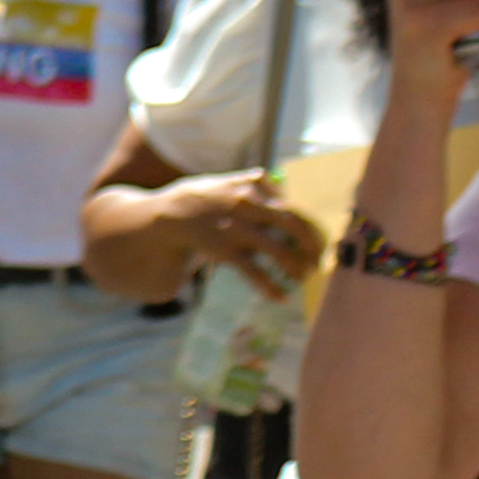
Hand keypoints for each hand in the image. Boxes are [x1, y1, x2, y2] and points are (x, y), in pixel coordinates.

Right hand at [155, 170, 321, 284]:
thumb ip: (249, 183)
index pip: (295, 207)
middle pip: (296, 227)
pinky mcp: (224, 249)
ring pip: (280, 251)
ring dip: (297, 268)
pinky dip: (271, 286)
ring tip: (301, 278)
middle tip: (316, 262)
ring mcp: (237, 227)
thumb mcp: (222, 182)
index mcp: (252, 187)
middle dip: (312, 248)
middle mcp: (249, 205)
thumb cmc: (194, 200)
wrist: (161, 216)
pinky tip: (280, 297)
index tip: (318, 243)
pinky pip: (255, 271)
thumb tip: (275, 181)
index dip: (311, 227)